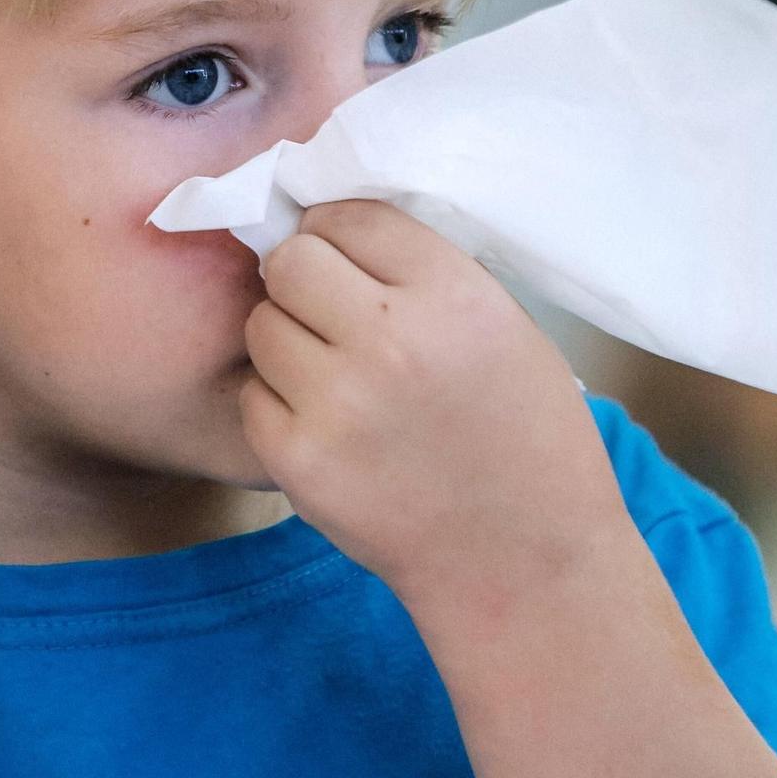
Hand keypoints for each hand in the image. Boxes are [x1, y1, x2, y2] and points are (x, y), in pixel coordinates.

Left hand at [238, 199, 631, 619]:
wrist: (522, 562)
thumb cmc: (524, 440)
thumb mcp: (506, 328)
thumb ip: (423, 274)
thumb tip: (333, 226)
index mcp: (453, 294)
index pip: (348, 215)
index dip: (339, 233)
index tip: (346, 260)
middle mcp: (390, 339)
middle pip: (289, 261)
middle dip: (302, 280)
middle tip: (329, 314)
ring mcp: (338, 402)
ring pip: (261, 325)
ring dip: (288, 341)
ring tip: (336, 376)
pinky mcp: (298, 459)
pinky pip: (252, 396)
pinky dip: (278, 405)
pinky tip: (328, 426)